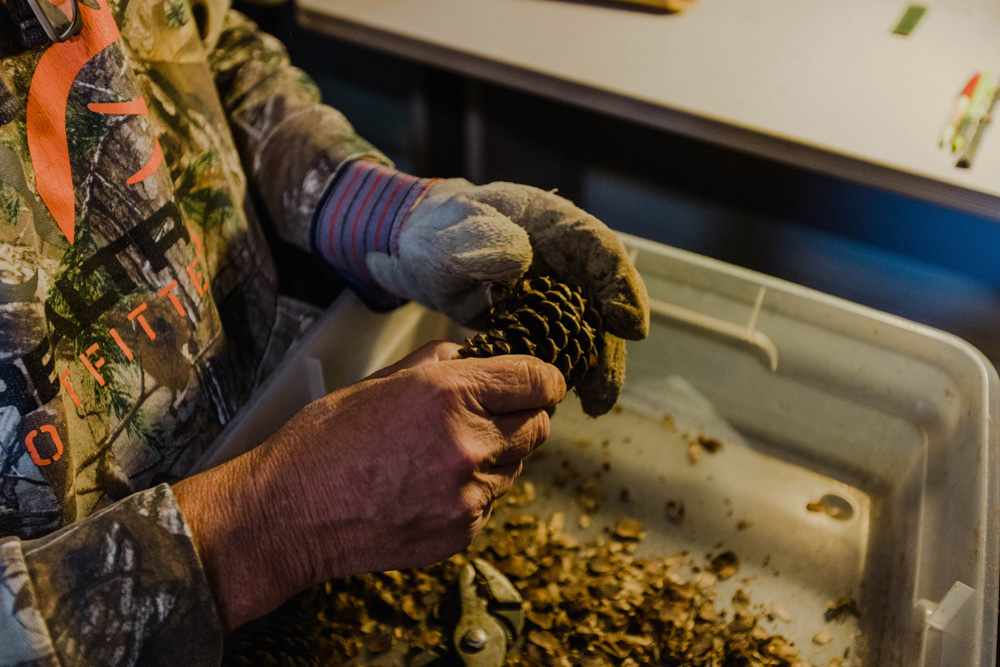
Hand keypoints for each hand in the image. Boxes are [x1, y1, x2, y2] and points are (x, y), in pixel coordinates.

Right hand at [173, 341, 564, 630]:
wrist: (287, 515)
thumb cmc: (324, 441)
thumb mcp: (381, 380)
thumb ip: (440, 364)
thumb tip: (477, 356)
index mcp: (449, 394)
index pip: (538, 380)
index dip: (542, 378)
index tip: (536, 382)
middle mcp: (469, 444)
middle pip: (539, 426)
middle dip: (521, 415)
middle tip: (487, 415)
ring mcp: (469, 496)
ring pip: (516, 466)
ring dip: (495, 456)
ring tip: (441, 456)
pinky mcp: (462, 532)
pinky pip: (490, 503)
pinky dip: (473, 492)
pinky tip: (428, 487)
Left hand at [369, 178, 648, 414]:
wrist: (422, 248)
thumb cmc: (438, 230)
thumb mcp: (452, 229)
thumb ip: (481, 239)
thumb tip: (519, 260)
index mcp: (552, 224)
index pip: (599, 249)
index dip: (620, 286)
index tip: (625, 324)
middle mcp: (565, 260)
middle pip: (603, 300)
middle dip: (610, 345)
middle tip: (605, 388)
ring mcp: (555, 293)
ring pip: (587, 330)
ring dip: (595, 367)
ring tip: (595, 404)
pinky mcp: (540, 321)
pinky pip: (561, 347)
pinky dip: (566, 373)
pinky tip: (565, 400)